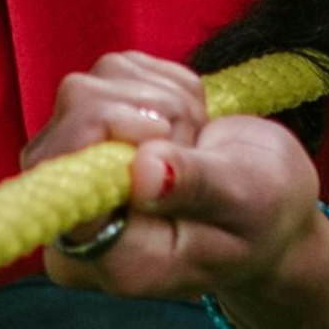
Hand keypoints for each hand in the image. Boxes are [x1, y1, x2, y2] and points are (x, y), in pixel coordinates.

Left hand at [33, 59, 328, 328]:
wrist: (266, 208)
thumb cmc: (261, 219)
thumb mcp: (245, 204)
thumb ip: (194, 188)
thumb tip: (142, 170)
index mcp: (109, 256)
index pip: (62, 184)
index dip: (110, 136)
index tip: (168, 140)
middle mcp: (77, 217)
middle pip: (72, 117)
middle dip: (146, 110)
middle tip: (193, 142)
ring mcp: (75, 169)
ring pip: (91, 87)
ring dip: (160, 100)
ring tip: (195, 141)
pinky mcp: (89, 127)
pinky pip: (112, 72)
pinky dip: (161, 84)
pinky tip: (187, 124)